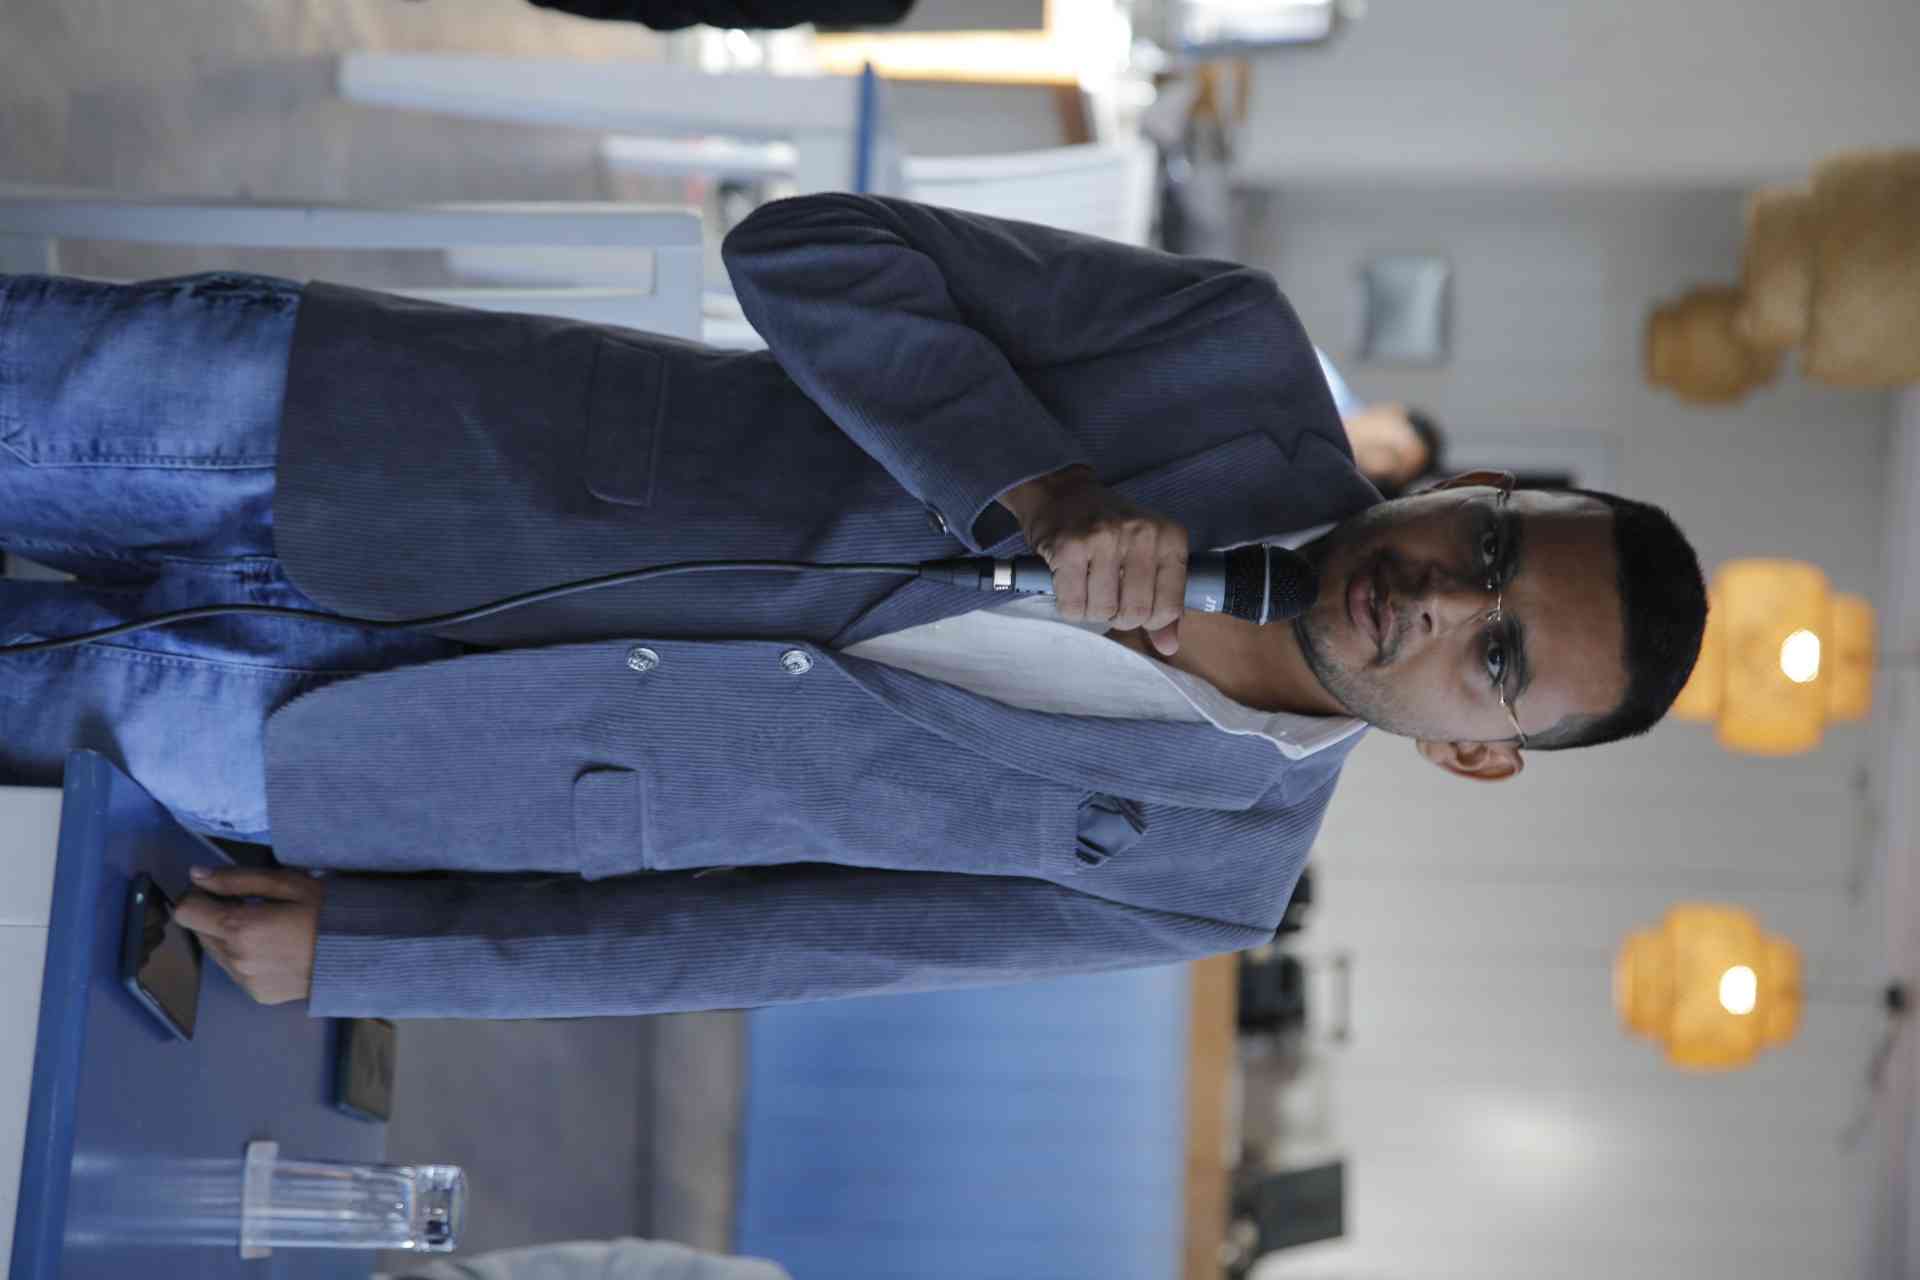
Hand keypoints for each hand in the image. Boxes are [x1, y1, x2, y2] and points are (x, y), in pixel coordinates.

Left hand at [173, 866, 323, 1005]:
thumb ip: (237, 879)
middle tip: (252, 908)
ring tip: (267, 930)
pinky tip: (275, 950)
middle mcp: (235, 959)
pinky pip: (235, 971)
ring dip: (229, 938)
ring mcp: (245, 981)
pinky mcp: (257, 995)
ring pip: (216, 953)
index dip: (198, 897)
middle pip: (199, 932)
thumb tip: (197, 876)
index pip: (186, 912)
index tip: (219, 892)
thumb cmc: (328, 911)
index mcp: (239, 928)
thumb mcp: (288, 883)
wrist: (363, 954)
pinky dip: (245, 958)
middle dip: (215, 917)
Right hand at [997, 465, 1190, 654]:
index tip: (1136, 607)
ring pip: (1102, 611)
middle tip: (1108, 598)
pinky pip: (1072, 605)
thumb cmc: (1110, 529)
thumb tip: (1169, 647)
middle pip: (1134, 613)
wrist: (1063, 493)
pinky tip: (1070, 585)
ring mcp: (1104, 538)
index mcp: (1169, 538)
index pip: (1169, 607)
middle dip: (1118, 617)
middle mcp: (1141, 534)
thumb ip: (1164, 601)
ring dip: (1092, 611)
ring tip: (1088, 588)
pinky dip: (1069, 606)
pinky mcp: (1069, 547)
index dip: (1150, 619)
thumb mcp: (1149, 556)